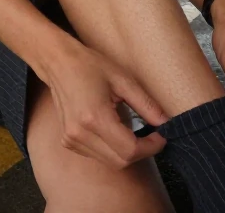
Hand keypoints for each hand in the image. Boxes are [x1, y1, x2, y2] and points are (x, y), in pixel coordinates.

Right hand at [40, 41, 167, 168]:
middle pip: (121, 161)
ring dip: (127, 152)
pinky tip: (115, 131)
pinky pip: (98, 156)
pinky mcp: (68, 141)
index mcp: (94, 117)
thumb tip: (167, 123)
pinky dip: (112, 150)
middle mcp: (79, 133)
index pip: (130, 150)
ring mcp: (71, 139)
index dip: (151, 147)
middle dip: (142, 152)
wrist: (58, 63)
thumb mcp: (124, 80)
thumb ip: (147, 105)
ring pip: (110, 162)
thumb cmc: (90, 66)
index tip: (161, 135)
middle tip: (152, 135)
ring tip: (133, 131)